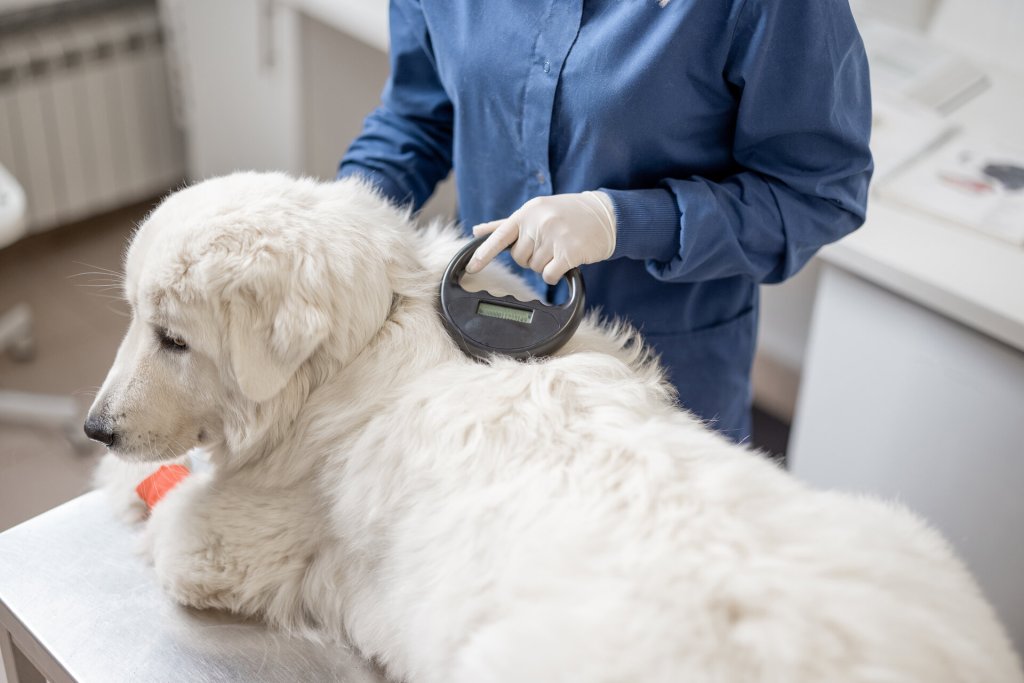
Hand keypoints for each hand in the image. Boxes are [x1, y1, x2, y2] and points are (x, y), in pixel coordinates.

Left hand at [465, 191, 615, 284]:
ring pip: (535, 268)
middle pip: (519, 258)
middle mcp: (538, 223)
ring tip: (560, 248)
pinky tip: (566, 261)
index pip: (499, 236)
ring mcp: (554, 237)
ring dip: (546, 265)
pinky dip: (555, 274)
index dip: (483, 254)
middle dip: (531, 257)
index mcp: (527, 212)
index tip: (471, 268)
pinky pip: (549, 276)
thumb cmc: (567, 214)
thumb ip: (506, 224)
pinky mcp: (569, 252)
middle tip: (549, 244)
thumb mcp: (535, 211)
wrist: (605, 215)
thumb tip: (477, 230)